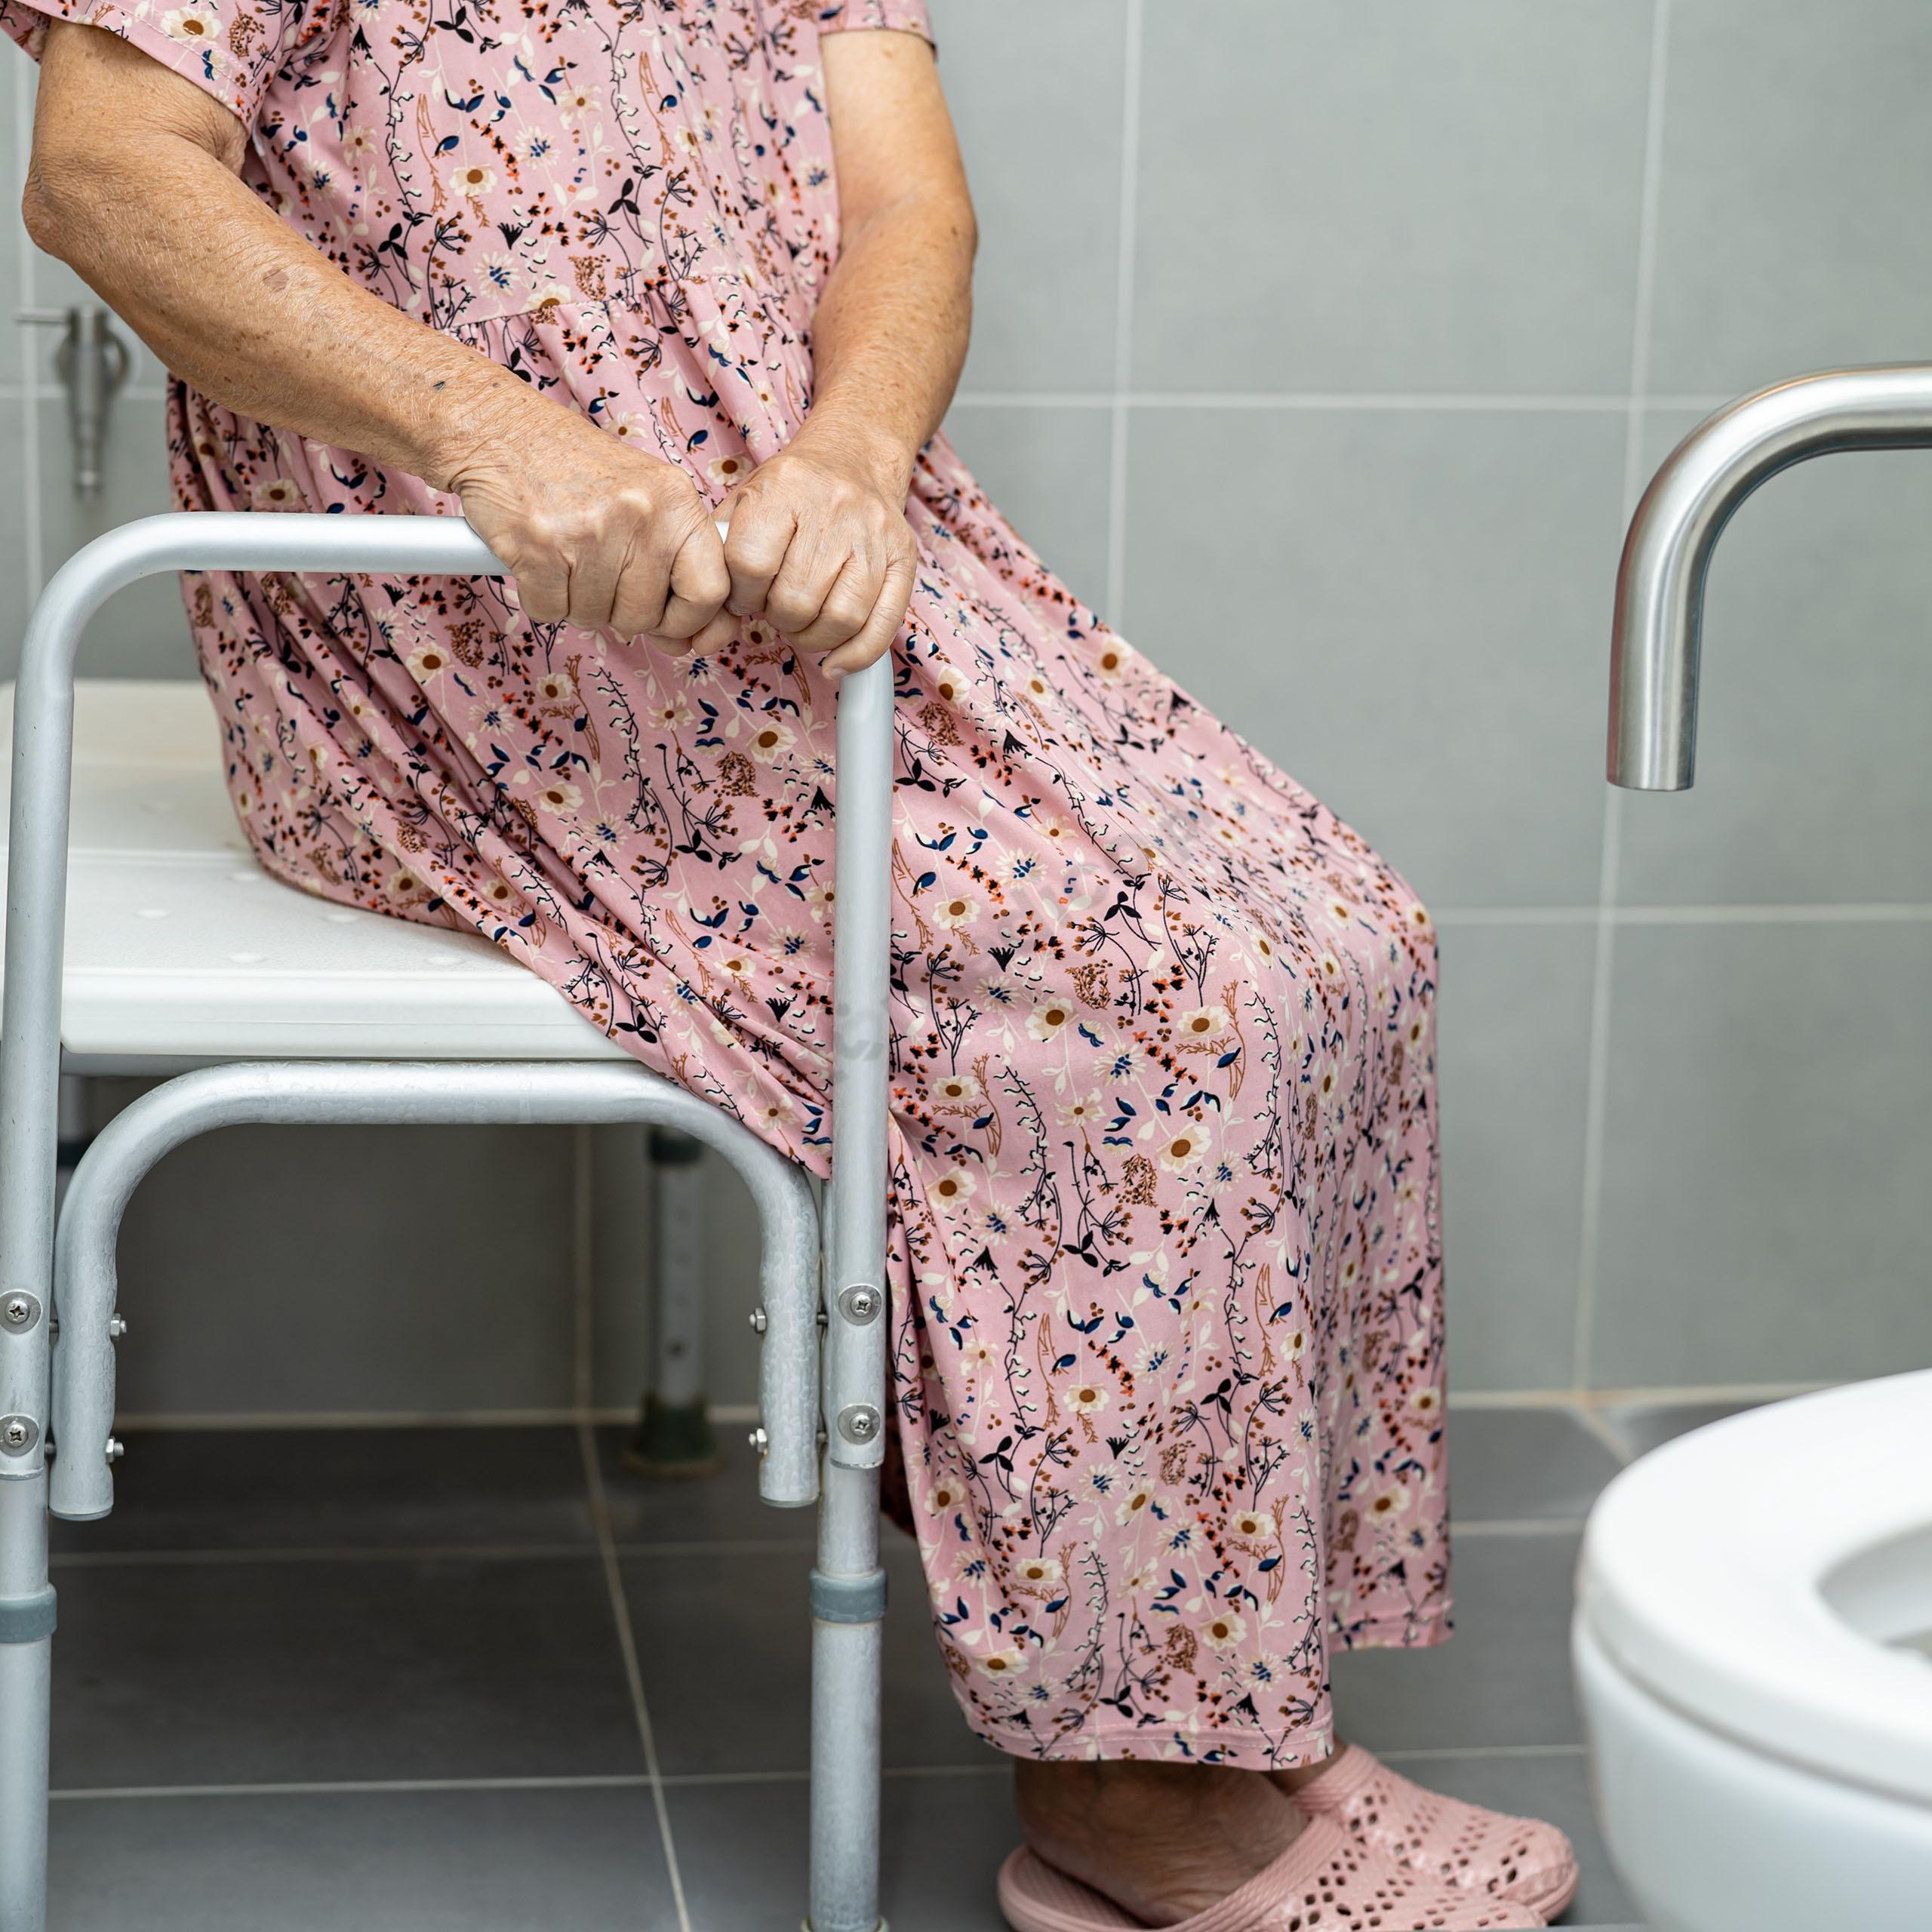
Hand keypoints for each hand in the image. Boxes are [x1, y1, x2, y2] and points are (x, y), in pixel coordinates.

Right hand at [445, 397, 729, 644]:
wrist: (498, 432)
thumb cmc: (572, 467)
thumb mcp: (645, 493)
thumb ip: (672, 555)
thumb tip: (688, 637)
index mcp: (677, 501)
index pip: (711, 590)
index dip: (690, 619)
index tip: (669, 621)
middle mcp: (640, 515)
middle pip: (645, 615)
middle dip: (619, 611)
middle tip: (599, 577)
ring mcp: (590, 532)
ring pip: (595, 617)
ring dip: (577, 602)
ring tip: (567, 558)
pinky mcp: (540, 547)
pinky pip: (550, 611)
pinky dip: (540, 598)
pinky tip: (539, 562)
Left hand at [719, 424, 917, 674]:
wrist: (854, 457)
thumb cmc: (792, 491)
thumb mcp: (745, 499)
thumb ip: (723, 547)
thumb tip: (716, 607)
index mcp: (783, 488)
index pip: (751, 565)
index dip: (742, 596)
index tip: (746, 596)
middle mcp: (833, 507)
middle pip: (796, 600)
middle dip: (779, 619)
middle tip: (778, 609)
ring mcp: (873, 533)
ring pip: (840, 619)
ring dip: (813, 637)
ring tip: (803, 624)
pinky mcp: (904, 555)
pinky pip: (883, 623)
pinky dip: (857, 654)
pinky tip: (836, 663)